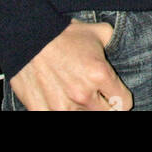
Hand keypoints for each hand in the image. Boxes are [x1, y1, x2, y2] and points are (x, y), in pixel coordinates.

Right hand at [9, 20, 131, 110]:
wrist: (28, 38)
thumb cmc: (63, 35)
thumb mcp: (98, 32)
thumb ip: (115, 43)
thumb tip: (121, 48)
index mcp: (99, 74)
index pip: (123, 103)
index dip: (120, 98)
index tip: (114, 94)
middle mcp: (83, 94)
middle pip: (105, 114)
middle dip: (103, 105)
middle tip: (95, 95)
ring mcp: (61, 107)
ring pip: (83, 117)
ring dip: (82, 108)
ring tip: (75, 94)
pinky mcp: (42, 111)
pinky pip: (57, 118)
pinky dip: (61, 110)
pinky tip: (60, 100)